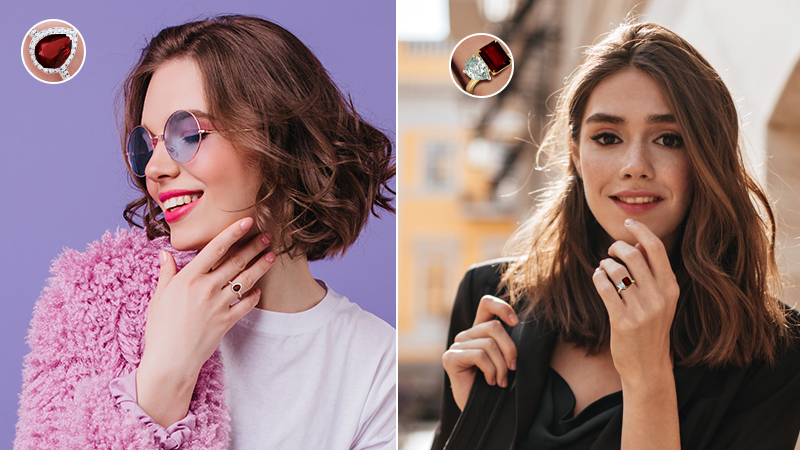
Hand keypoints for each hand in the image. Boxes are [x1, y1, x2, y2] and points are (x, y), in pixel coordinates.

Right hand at [137, 217, 275, 425]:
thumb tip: (164, 254)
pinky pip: (246, 305)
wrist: (170, 360)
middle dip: (253, 247)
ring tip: (271, 256)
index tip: (246, 221)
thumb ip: (166, 273)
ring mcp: (218, 305)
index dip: (232, 232)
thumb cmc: (160, 328)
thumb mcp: (159, 297)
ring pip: (245, 281)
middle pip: (235, 262)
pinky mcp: (227, 322)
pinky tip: (259, 290)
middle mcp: (206, 289)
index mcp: (188, 279)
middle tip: (267, 236)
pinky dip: (254, 297)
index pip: (214, 248)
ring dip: (260, 267)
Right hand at [442, 295, 517, 410]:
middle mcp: (466, 335)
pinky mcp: (450, 358)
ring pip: (489, 343)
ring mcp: (456, 346)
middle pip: (494, 326)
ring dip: (501, 366)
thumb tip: (517, 323)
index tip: (516, 322)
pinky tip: (490, 382)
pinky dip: (491, 371)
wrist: (484, 414)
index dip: (502, 307)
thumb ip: (509, 341)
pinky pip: (479, 355)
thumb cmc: (499, 387)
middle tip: (512, 368)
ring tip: (501, 381)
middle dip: (510, 349)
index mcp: (480, 331)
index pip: (486, 304)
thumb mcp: (508, 359)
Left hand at [593, 218, 678, 384]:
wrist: (647, 365)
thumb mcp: (660, 301)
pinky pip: (605, 288)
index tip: (629, 223)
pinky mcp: (623, 321)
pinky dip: (598, 277)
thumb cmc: (651, 328)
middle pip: (634, 256)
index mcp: (671, 288)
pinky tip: (598, 278)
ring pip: (616, 271)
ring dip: (605, 264)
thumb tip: (639, 244)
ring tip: (603, 268)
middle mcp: (659, 297)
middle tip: (611, 250)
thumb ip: (653, 274)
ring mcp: (641, 310)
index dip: (641, 232)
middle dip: (618, 247)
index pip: (657, 250)